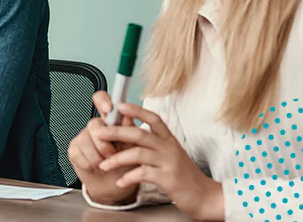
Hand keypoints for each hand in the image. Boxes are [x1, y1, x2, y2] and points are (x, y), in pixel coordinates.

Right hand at [67, 91, 138, 204]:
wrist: (115, 185)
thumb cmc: (126, 165)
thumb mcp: (134, 147)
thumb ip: (130, 130)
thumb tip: (128, 115)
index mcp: (111, 121)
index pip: (102, 100)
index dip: (103, 101)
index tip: (108, 109)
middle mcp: (95, 126)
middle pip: (94, 124)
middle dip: (105, 143)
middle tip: (113, 154)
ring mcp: (83, 136)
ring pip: (87, 140)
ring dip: (99, 157)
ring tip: (107, 163)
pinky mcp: (74, 149)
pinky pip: (80, 153)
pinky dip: (91, 163)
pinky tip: (96, 166)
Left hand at [95, 103, 223, 219]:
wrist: (203, 195)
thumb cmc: (182, 174)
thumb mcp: (169, 154)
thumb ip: (151, 144)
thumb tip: (128, 134)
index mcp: (169, 139)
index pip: (153, 118)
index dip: (137, 110)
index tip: (120, 106)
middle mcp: (169, 147)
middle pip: (140, 133)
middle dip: (116, 132)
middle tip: (99, 133)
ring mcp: (169, 162)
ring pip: (138, 153)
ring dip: (117, 159)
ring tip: (103, 165)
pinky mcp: (167, 178)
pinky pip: (143, 174)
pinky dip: (128, 177)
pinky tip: (120, 181)